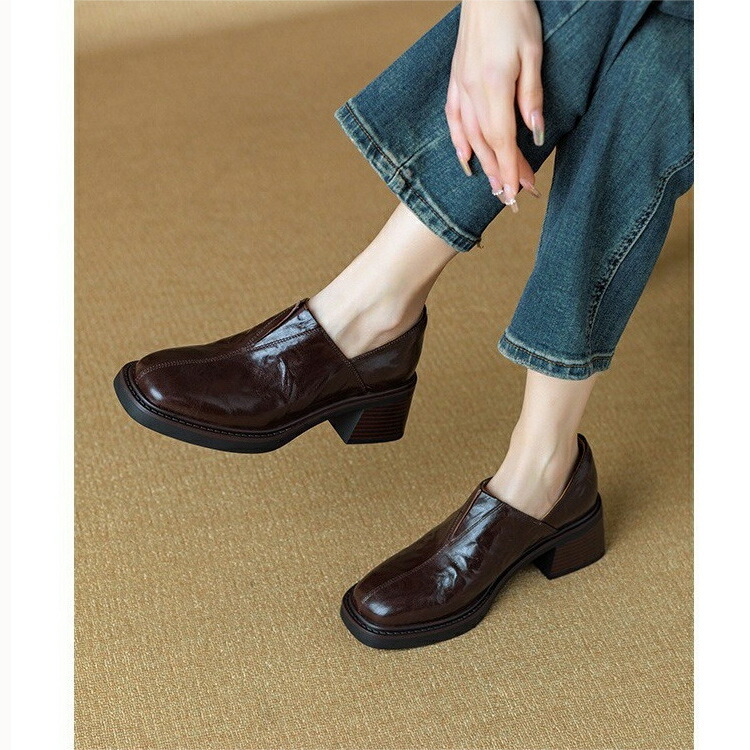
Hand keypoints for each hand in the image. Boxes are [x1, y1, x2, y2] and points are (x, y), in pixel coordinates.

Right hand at [446, 0, 544, 210]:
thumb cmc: (515, 14)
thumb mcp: (534, 52)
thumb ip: (532, 95)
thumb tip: (535, 134)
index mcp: (494, 85)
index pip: (503, 139)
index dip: (510, 169)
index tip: (519, 191)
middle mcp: (472, 92)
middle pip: (487, 144)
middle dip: (500, 174)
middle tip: (514, 198)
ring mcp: (460, 88)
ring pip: (470, 137)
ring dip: (484, 165)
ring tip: (495, 187)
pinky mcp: (455, 81)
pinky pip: (453, 121)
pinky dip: (459, 144)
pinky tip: (467, 160)